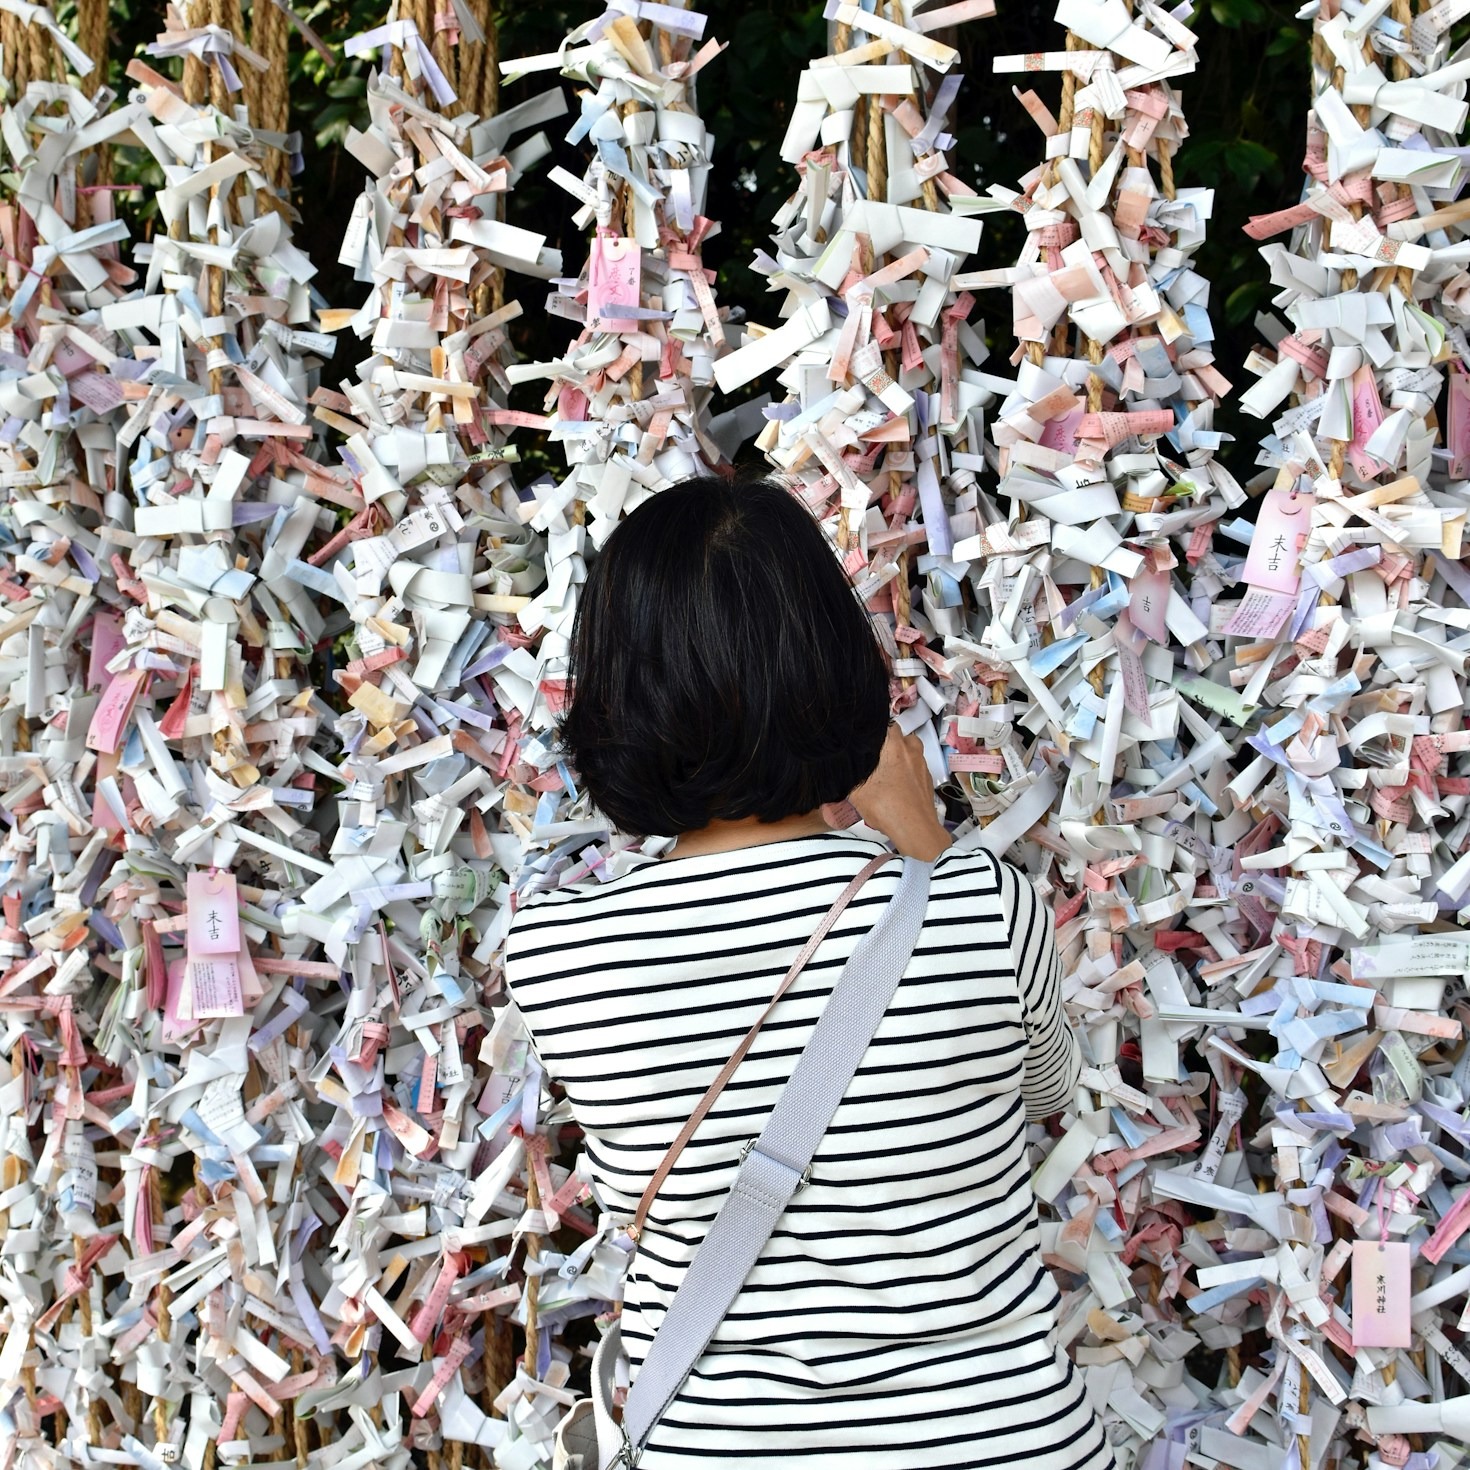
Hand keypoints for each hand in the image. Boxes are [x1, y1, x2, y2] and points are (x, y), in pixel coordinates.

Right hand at [847, 727, 950, 860]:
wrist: (916, 829)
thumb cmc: (887, 807)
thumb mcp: (856, 791)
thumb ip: (847, 774)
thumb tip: (838, 766)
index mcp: (893, 744)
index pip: (882, 722)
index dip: (870, 728)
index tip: (861, 737)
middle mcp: (910, 748)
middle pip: (895, 734)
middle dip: (884, 742)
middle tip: (871, 755)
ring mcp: (921, 763)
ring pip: (907, 750)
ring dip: (896, 755)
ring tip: (883, 770)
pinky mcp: (927, 777)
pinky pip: (914, 765)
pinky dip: (906, 769)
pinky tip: (895, 784)